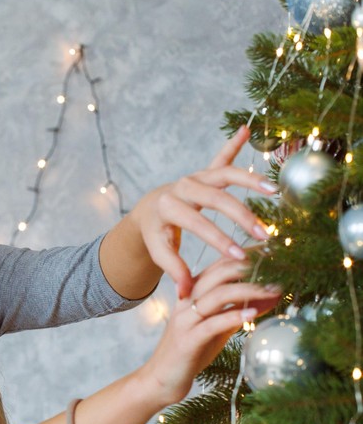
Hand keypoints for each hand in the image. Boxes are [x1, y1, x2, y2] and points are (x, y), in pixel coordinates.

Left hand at [131, 125, 277, 299]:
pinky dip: (232, 144)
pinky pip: (221, 157)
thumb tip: (186, 293)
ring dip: (250, 180)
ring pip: (224, 174)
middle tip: (263, 235)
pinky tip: (245, 130)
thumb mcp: (158, 252)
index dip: (218, 239)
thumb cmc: (156, 235)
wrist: (149, 211)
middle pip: (215, 198)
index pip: (196, 223)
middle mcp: (182, 187)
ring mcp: (195, 177)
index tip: (240, 256)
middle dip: (241, 216)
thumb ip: (173, 269)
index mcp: (168, 207)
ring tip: (274, 191)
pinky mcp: (205, 172)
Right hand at [138, 255, 281, 406]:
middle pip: (218, 274)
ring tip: (273, 289)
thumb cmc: (191, 351)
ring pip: (217, 295)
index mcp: (192, 293)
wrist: (161, 379)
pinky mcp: (188, 340)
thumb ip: (239, 310)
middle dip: (249, 267)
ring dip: (248, 289)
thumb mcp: (218, 327)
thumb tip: (270, 297)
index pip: (219, 266)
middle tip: (278, 265)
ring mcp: (186, 320)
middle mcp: (187, 301)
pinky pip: (212, 323)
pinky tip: (253, 313)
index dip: (245, 257)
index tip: (272, 252)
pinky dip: (234, 315)